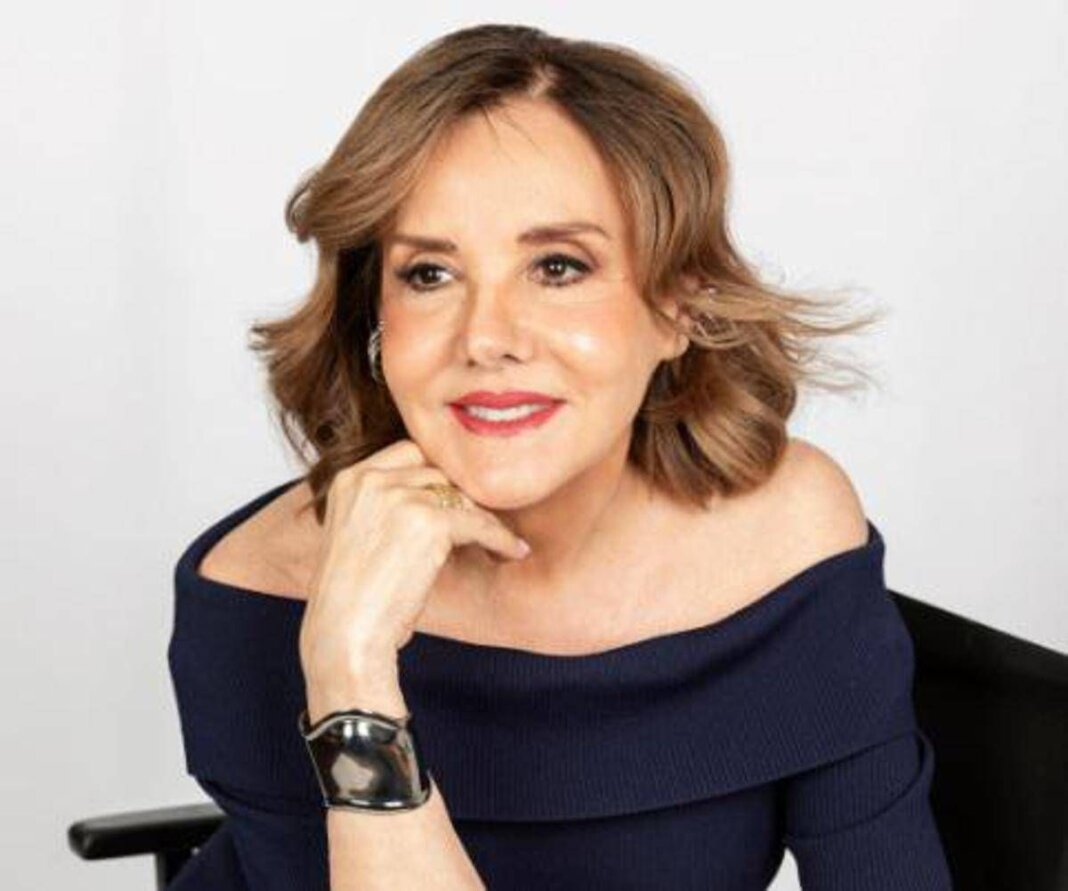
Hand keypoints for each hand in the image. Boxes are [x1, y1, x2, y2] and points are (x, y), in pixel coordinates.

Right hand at [298, 439, 529, 705]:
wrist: (344, 634)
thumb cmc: (351, 599)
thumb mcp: (358, 534)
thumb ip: (386, 506)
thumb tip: (442, 496)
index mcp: (349, 479)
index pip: (407, 452)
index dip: (434, 474)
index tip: (453, 495)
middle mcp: (372, 480)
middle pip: (437, 470)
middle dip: (459, 496)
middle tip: (479, 520)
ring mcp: (400, 498)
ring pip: (461, 496)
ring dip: (483, 517)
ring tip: (498, 539)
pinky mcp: (430, 522)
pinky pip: (479, 523)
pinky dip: (500, 538)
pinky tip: (513, 551)